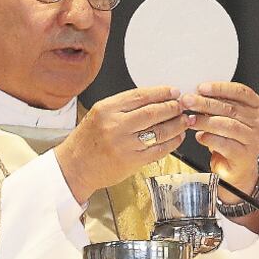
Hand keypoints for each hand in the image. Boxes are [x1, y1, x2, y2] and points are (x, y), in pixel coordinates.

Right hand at [55, 86, 187, 202]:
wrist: (74, 167)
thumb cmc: (87, 140)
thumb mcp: (99, 115)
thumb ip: (123, 106)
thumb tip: (155, 98)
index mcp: (106, 110)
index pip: (140, 96)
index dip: (161, 92)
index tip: (174, 92)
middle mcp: (115, 126)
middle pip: (152, 112)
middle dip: (172, 107)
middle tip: (182, 105)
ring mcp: (124, 145)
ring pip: (159, 131)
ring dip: (176, 125)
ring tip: (184, 120)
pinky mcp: (131, 162)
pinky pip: (158, 150)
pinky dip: (172, 143)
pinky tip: (177, 137)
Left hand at [181, 82, 258, 200]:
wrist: (238, 168)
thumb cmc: (232, 139)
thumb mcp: (229, 117)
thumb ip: (219, 104)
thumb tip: (196, 93)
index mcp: (258, 107)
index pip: (240, 91)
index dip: (220, 88)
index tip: (201, 88)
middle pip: (231, 108)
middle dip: (206, 103)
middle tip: (188, 101)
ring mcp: (254, 139)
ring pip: (227, 125)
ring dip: (205, 121)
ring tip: (190, 120)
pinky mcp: (245, 155)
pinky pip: (224, 144)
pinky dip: (209, 138)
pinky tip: (200, 136)